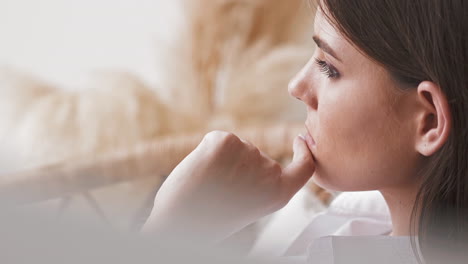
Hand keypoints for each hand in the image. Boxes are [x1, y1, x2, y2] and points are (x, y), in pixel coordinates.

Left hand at [143, 131, 314, 243]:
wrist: (181, 221)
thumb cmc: (210, 220)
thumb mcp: (247, 206)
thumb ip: (258, 183)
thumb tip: (248, 155)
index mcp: (278, 193)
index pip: (304, 168)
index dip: (303, 153)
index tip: (299, 141)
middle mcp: (269, 171)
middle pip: (257, 157)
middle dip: (237, 167)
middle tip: (218, 189)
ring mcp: (249, 151)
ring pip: (236, 148)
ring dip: (221, 161)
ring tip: (207, 184)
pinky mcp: (225, 140)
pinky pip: (218, 140)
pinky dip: (206, 152)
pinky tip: (201, 169)